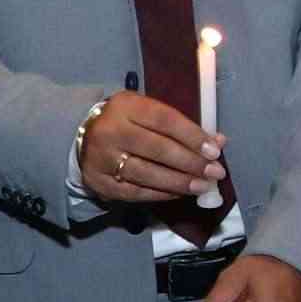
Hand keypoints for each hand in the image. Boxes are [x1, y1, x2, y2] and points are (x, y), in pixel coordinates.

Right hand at [81, 91, 224, 211]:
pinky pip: (135, 192)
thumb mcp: (148, 112)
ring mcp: (102, 159)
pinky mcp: (100, 182)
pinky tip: (179, 193)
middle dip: (191, 163)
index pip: (165, 120)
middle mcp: (111, 131)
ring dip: (179, 182)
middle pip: (157, 149)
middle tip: (215, 173)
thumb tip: (218, 142)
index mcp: (126, 107)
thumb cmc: (126, 121)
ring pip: (147, 174)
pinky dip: (161, 194)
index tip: (215, 150)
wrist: (82, 135)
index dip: (192, 136)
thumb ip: (181, 125)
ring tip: (202, 187)